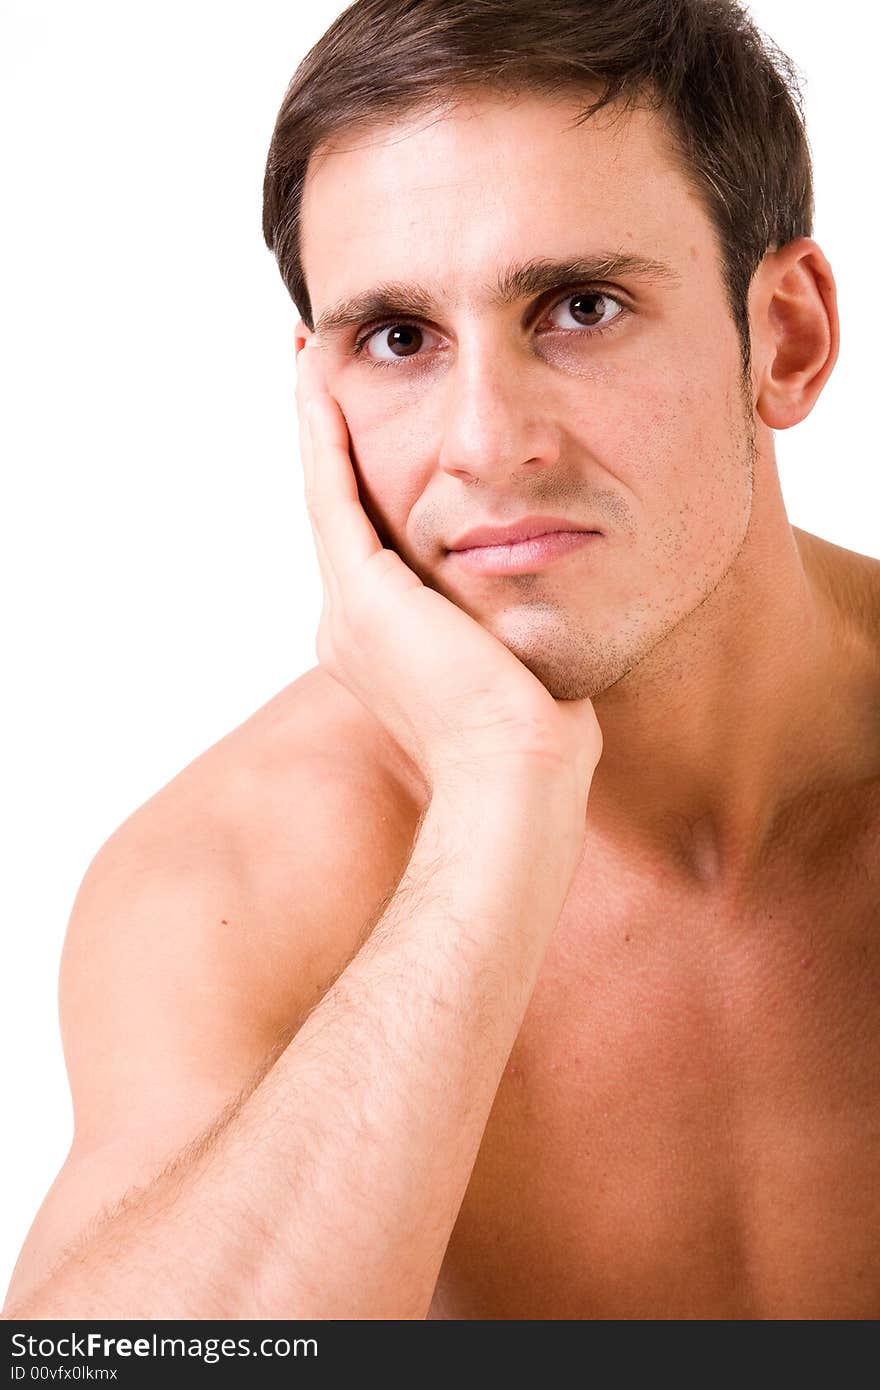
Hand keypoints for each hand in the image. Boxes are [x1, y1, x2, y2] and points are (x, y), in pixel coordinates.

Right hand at [295, 341, 602, 792]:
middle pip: (336, 515)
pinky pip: (334, 495)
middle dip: (327, 445)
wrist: (515, 777)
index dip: (359, 486)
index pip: (366, 548)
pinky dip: (323, 438)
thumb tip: (542, 593)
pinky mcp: (364, 597)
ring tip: (310, 364)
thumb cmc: (534, 740)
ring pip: (326, 497)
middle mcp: (350, 629)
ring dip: (316, 428)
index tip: (360, 435)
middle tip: (317, 377)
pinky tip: (318, 385)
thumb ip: (508, 621)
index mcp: (383, 648)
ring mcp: (349, 614)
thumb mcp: (516, 664)